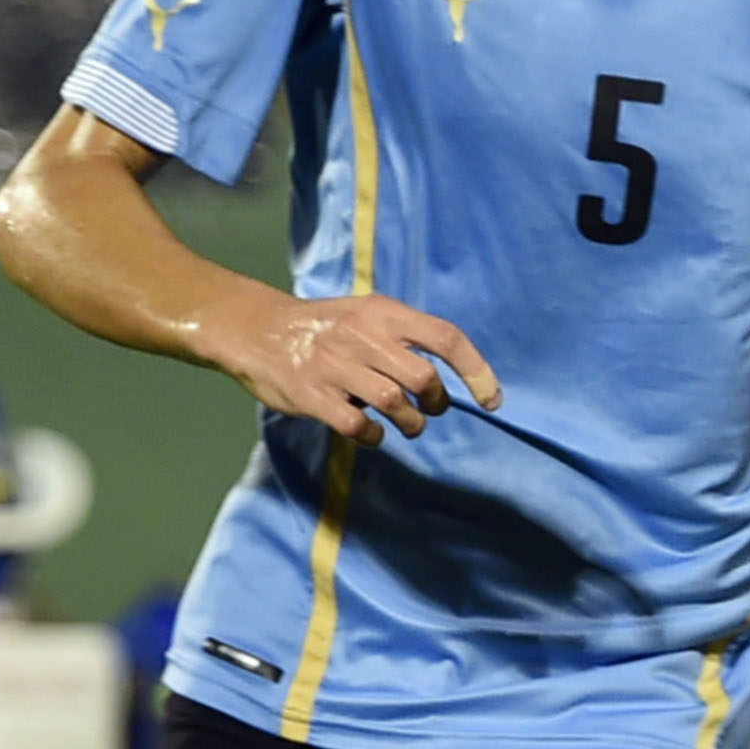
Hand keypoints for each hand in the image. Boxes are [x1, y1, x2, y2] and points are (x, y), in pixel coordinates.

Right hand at [227, 290, 501, 445]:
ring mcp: (335, 365)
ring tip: (408, 425)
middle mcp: (361, 335)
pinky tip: (370, 432)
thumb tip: (456, 375)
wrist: (256, 330)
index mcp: (382, 312)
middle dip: (435, 401)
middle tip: (428, 408)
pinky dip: (373, 436)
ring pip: (394, 403)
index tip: (493, 400)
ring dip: (411, 423)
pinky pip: (358, 426)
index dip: (477, 371)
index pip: (446, 337)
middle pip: (423, 376)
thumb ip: (406, 337)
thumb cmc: (326, 329)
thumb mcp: (368, 315)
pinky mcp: (312, 394)